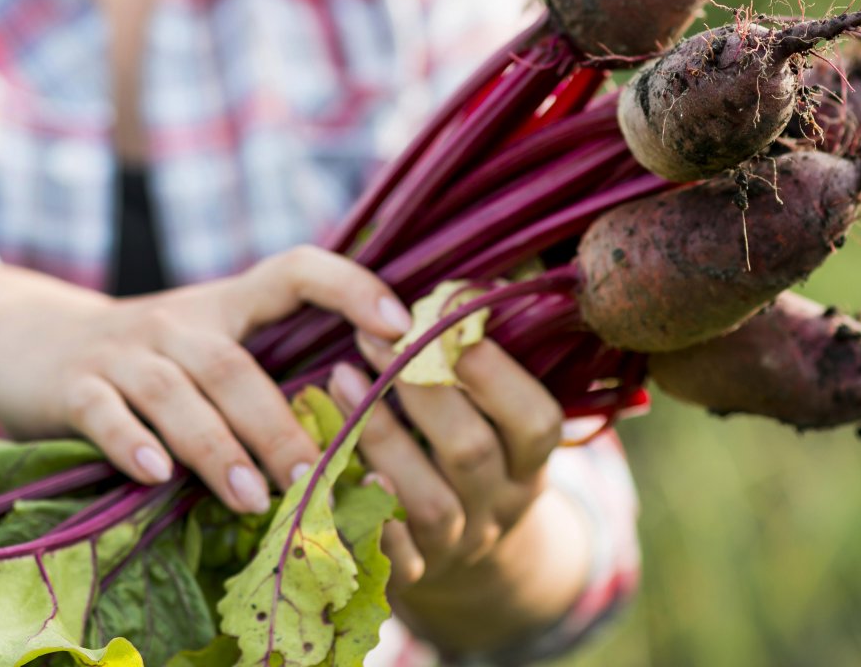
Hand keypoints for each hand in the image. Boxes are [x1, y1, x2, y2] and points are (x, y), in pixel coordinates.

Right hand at [0, 250, 412, 513]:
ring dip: (218, 447)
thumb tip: (366, 438)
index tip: (400, 327)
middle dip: (279, 424)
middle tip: (317, 476)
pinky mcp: (72, 386)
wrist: (26, 340)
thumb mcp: (205, 347)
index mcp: (225, 305)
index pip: (295, 269)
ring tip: (254, 498)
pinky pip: (105, 412)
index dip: (350, 285)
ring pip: (177, 393)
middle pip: (236, 365)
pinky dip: (130, 441)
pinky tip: (154, 475)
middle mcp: (178, 321)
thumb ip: (267, 375)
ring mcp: (123, 351)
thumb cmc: (146, 361)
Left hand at [329, 333, 566, 592]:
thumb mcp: (496, 416)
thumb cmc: (471, 453)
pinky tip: (323, 461)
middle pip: (472, 453)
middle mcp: (500, 506)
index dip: (495, 373)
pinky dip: (357, 510)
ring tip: (338, 378)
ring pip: (428, 503)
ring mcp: (457, 546)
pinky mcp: (411, 576)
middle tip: (373, 338)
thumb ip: (478, 362)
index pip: (536, 421)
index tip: (444, 320)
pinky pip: (384, 552)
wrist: (470, 560)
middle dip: (422, 390)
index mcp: (529, 462)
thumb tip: (460, 285)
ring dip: (381, 438)